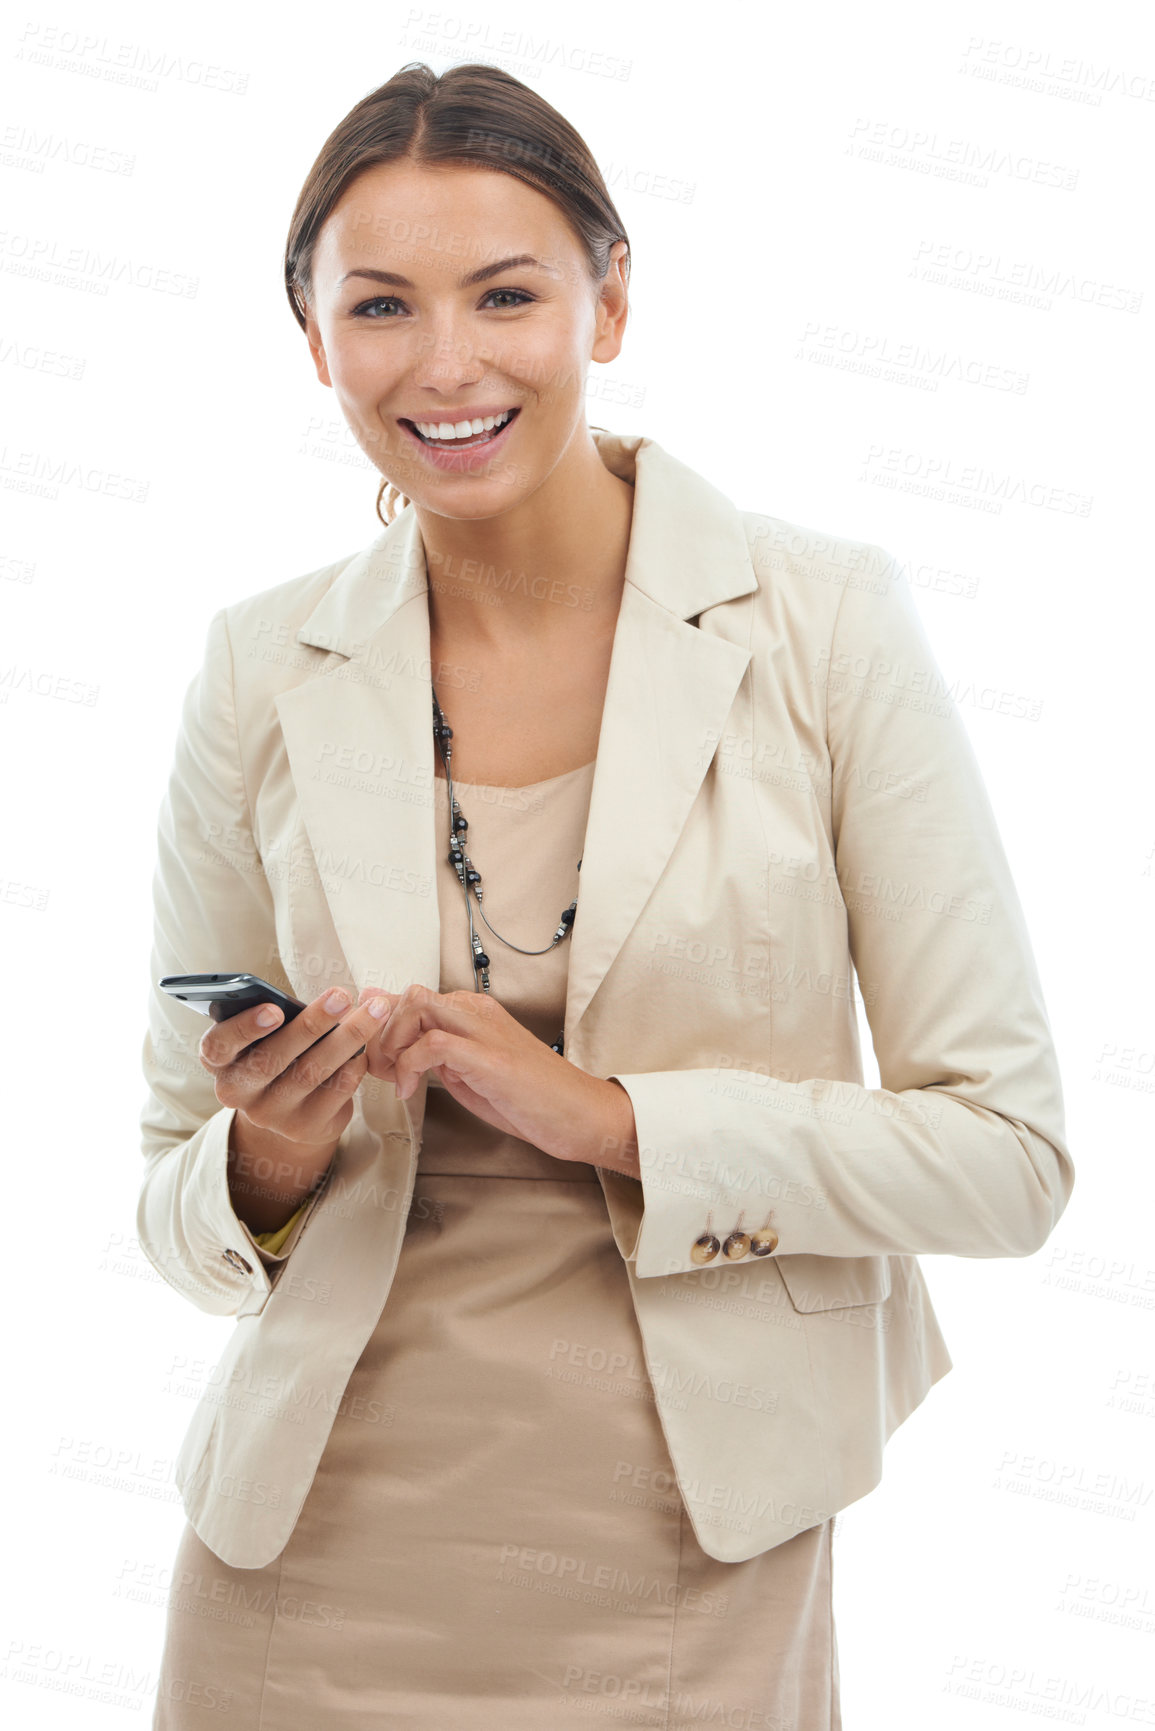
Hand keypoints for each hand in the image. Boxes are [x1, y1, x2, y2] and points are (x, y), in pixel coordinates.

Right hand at [200, 987, 392, 1153]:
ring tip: (373, 1011)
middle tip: (341, 996)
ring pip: (310, 1072)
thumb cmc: (278, 1052)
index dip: (244, 1028)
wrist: (290, 1108)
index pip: (218, 1046)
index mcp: (220, 1062)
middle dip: (311, 1024)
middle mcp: (238, 1092)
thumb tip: (322, 998)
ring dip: (346, 1038)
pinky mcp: (304, 1127)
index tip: (274, 1009)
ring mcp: (271, 1115)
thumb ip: (277, 1018)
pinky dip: (354, 1064)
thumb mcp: (265, 1036)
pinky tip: (369, 1045)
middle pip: (271, 1059)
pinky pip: (335, 1091)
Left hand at [357, 983, 638, 1173]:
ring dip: (392, 1042)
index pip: (412, 998)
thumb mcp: (469, 1073)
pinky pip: (433, 1044)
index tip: (372, 1056)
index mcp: (473, 1012)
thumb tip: (393, 1048)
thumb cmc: (529, 1099)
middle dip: (380, 1032)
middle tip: (378, 1069)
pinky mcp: (489, 1057)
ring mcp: (484, 1031)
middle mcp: (477, 1012)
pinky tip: (409, 1092)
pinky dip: (409, 1067)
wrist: (578, 1115)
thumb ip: (434, 1057)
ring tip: (392, 1078)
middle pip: (408, 995)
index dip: (382, 1025)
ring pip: (417, 1005)